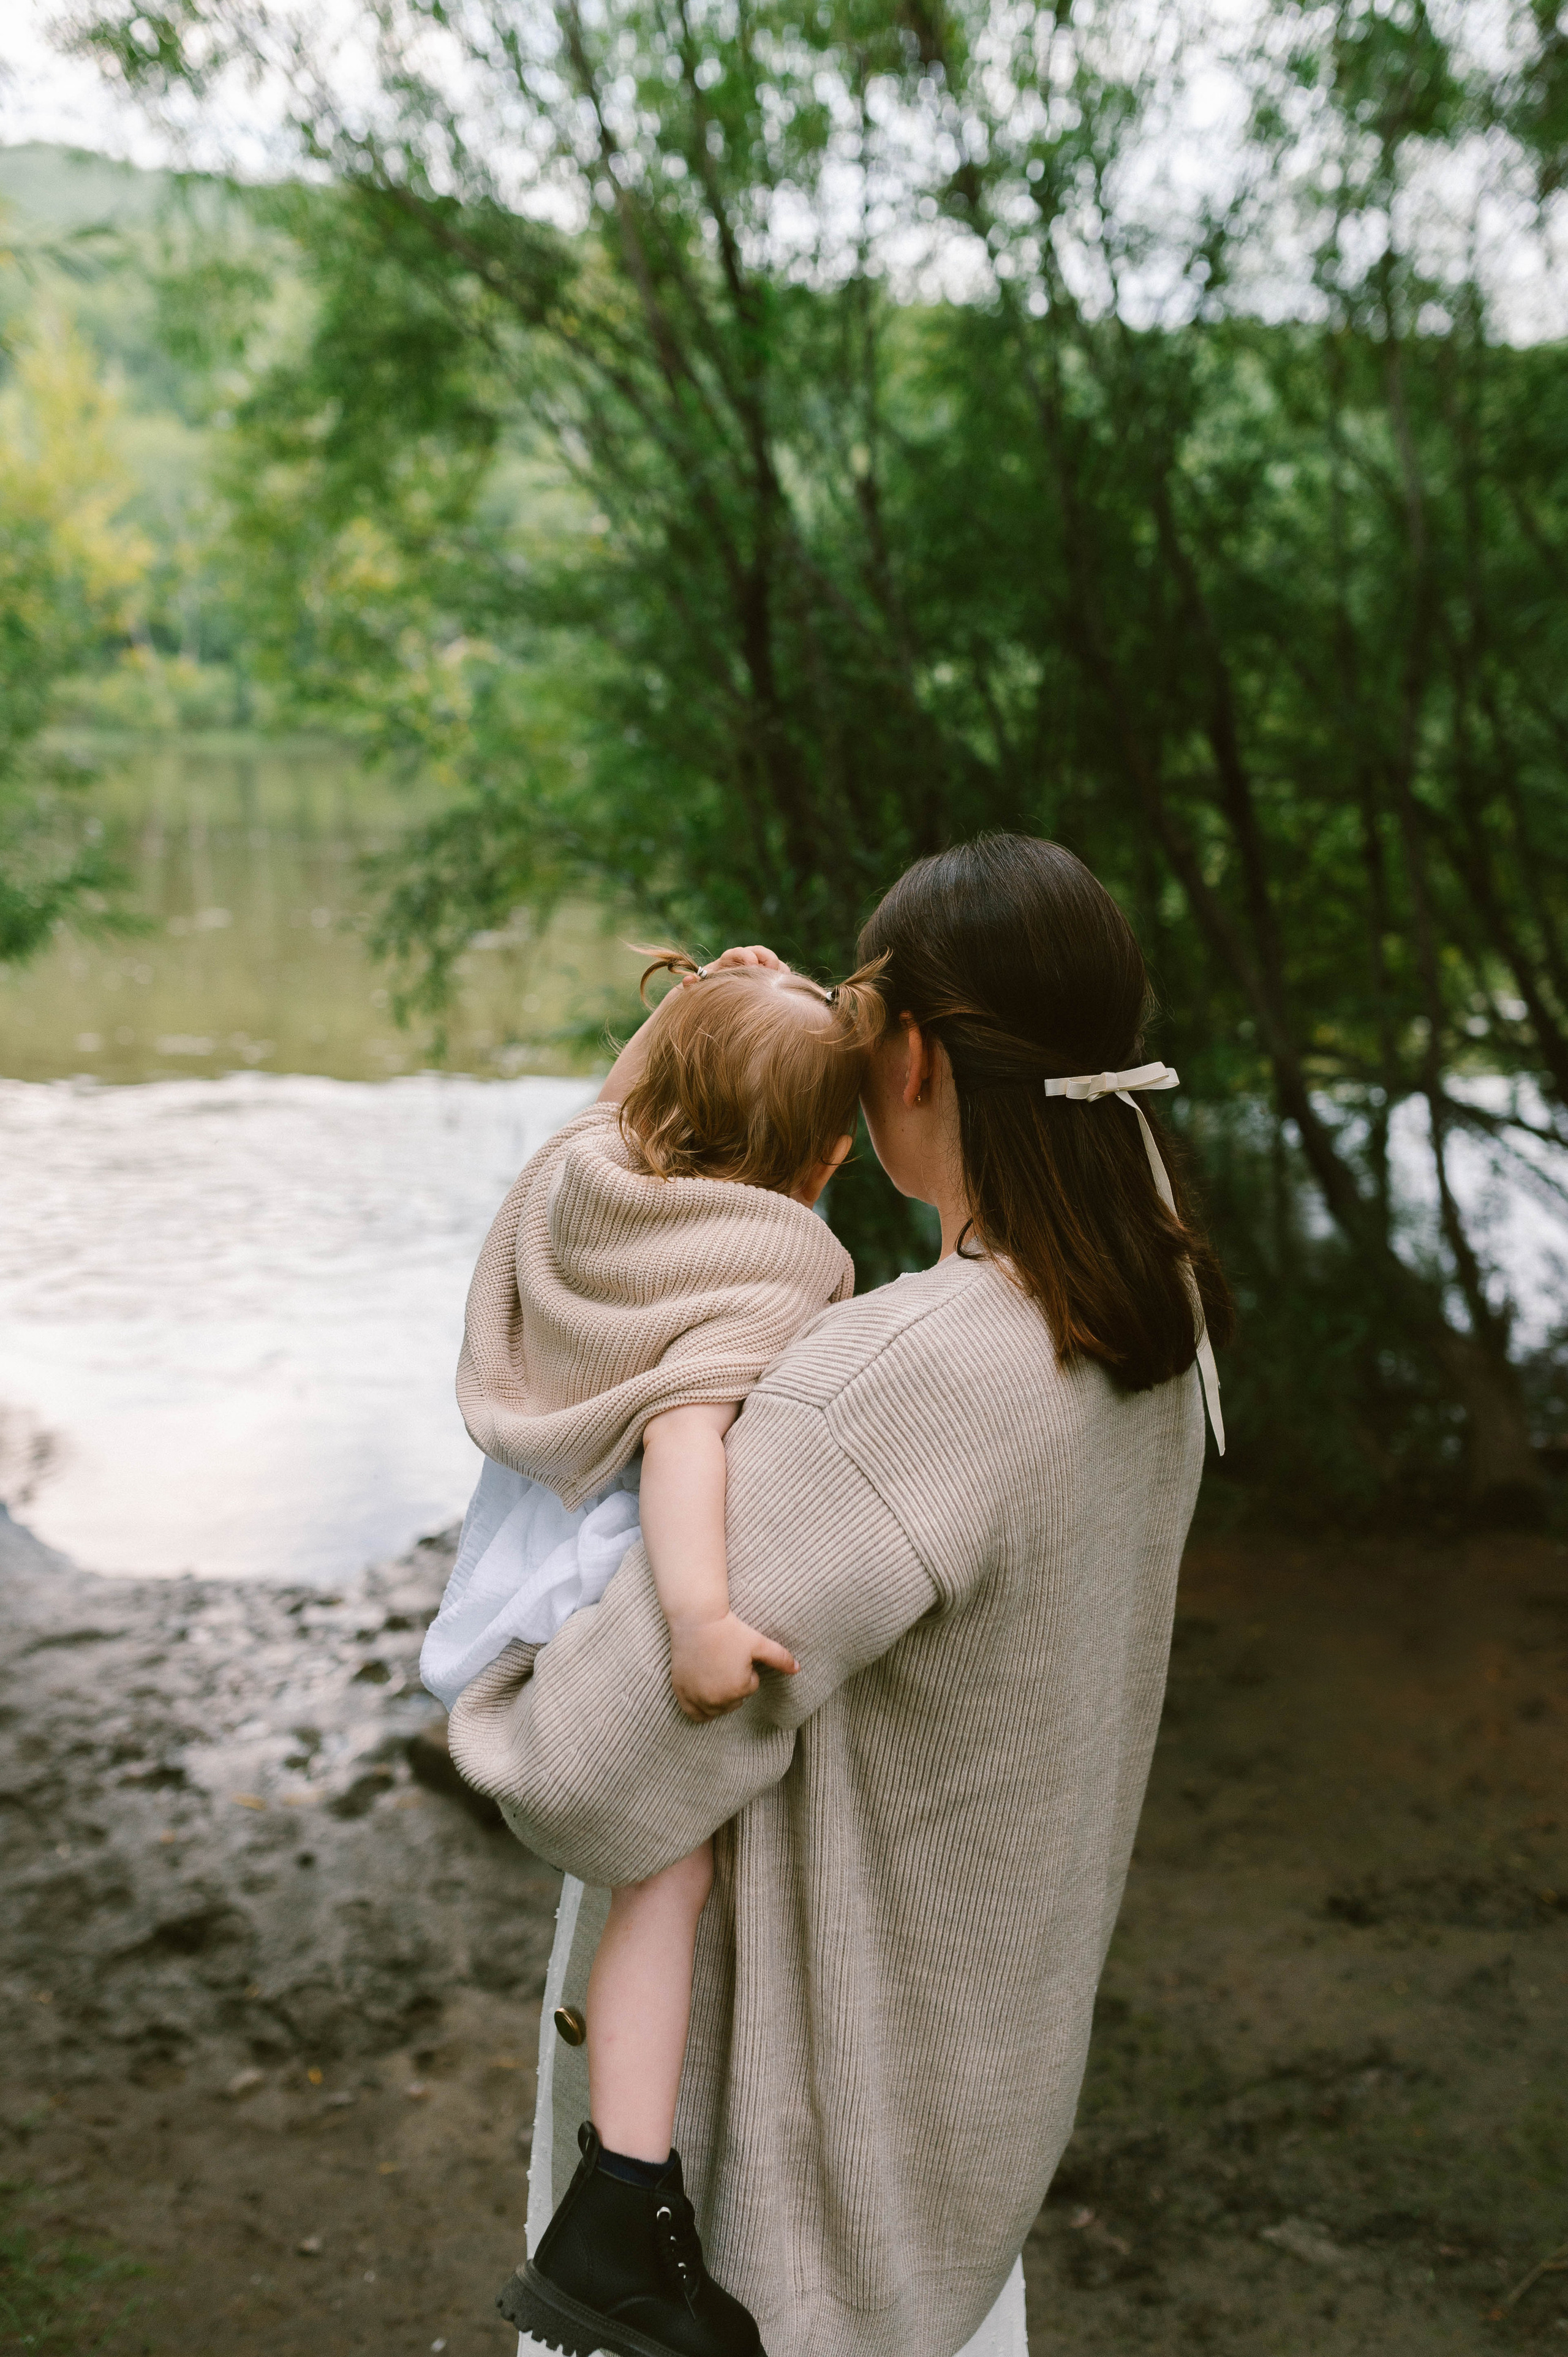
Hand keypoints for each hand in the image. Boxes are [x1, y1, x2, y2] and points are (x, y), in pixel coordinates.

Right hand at [668, 1611, 796, 1721]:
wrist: (697, 1618)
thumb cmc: (729, 1629)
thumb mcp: (759, 1643)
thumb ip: (780, 1658)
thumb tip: (798, 1669)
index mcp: (738, 1689)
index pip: (750, 1688)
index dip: (745, 1670)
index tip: (735, 1654)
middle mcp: (716, 1699)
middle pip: (733, 1700)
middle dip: (733, 1684)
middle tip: (725, 1661)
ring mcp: (697, 1698)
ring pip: (716, 1709)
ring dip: (719, 1696)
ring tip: (715, 1671)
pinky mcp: (681, 1693)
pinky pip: (693, 1714)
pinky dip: (700, 1709)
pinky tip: (704, 1696)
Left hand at [679, 945, 785, 987]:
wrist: (715, 999)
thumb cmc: (708, 992)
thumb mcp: (700, 988)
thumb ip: (694, 984)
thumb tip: (687, 980)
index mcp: (728, 961)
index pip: (738, 953)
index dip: (745, 955)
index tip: (751, 964)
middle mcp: (745, 962)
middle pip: (760, 953)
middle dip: (767, 959)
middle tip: (770, 970)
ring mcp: (759, 970)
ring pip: (773, 964)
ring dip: (778, 970)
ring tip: (781, 981)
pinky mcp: (769, 980)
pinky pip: (781, 976)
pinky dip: (784, 980)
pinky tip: (784, 992)